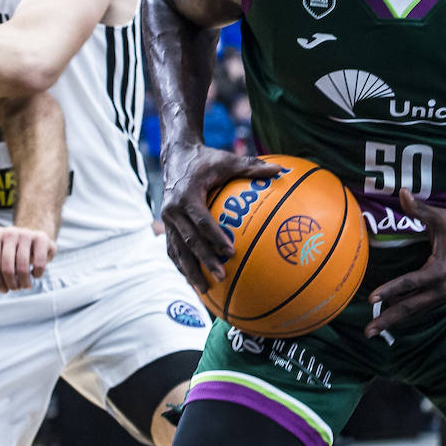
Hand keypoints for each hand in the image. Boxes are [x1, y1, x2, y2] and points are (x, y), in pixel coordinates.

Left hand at [0, 225, 55, 292]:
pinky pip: (39, 264)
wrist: (34, 238)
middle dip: (12, 284)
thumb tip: (3, 287)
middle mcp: (9, 232)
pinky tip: (35, 274)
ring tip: (25, 285)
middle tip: (16, 289)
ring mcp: (26, 233)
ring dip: (24, 283)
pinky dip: (37, 274)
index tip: (4, 290)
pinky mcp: (41, 237)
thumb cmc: (15, 253)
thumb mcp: (2, 258)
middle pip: (7, 268)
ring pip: (22, 268)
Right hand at [158, 144, 283, 293]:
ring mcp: (167, 219)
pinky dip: (181, 265)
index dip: (215, 237)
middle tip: (221, 276)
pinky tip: (192, 279)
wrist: (175, 155)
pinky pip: (172, 249)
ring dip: (189, 270)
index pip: (202, 221)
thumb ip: (251, 167)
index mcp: (187, 195)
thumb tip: (279, 170)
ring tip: (203, 289)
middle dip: (204, 260)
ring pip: (177, 250)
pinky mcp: (166, 225)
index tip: (230, 252)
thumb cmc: (205, 159)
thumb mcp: (227, 160)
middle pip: (189, 240)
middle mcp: (173, 209)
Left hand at [364, 189, 445, 337]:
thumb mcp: (440, 218)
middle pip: (410, 307)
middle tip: (368, 331)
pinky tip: (394, 316)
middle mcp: (443, 288)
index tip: (371, 298)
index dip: (389, 290)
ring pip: (417, 311)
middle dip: (388, 319)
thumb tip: (402, 192)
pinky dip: (409, 313)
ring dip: (397, 319)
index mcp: (439, 271)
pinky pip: (424, 307)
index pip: (409, 283)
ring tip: (376, 329)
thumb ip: (419, 209)